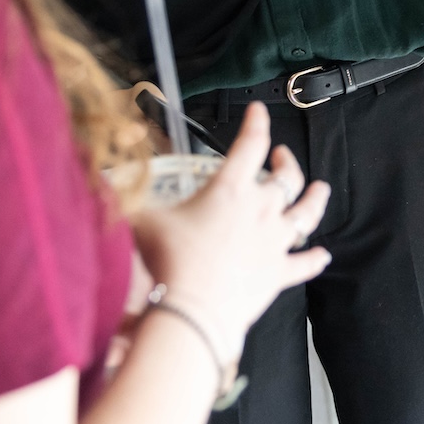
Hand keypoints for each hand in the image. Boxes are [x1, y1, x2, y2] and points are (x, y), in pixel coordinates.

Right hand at [127, 104, 330, 365]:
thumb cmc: (166, 263)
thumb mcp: (140, 221)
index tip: (259, 112)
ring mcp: (273, 242)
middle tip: (282, 155)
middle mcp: (259, 210)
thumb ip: (128, 200)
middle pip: (286, 177)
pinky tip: (323, 255)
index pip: (249, 145)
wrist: (191, 311)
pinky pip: (304, 264)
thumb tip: (100, 184)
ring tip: (321, 189)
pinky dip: (314, 258)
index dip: (256, 124)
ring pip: (306, 214)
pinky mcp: (278, 274)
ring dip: (316, 199)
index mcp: (229, 189)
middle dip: (286, 160)